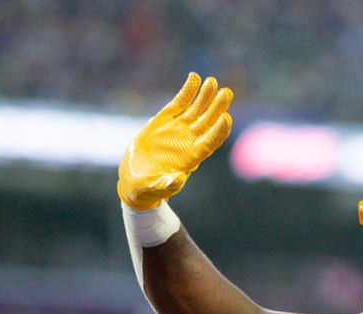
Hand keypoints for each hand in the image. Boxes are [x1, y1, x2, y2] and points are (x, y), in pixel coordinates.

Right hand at [118, 72, 232, 208]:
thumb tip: (178, 180)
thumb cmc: (149, 187)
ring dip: (205, 96)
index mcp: (192, 157)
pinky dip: (187, 91)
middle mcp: (189, 140)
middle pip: (208, 122)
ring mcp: (179, 128)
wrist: (135, 178)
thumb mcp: (156, 187)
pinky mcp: (165, 119)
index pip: (211, 141)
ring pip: (196, 110)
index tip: (226, 117)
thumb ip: (168, 184)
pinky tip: (194, 77)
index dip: (219, 130)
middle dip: (217, 108)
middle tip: (227, 93)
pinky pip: (179, 103)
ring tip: (212, 82)